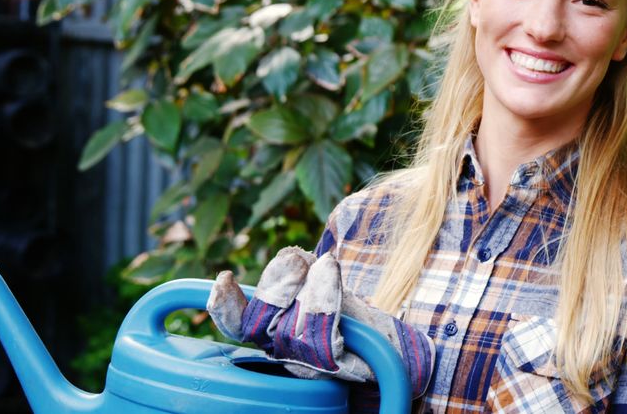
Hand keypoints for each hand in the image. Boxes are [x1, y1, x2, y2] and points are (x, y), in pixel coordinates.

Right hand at [207, 246, 433, 392]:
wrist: (402, 339)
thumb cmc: (357, 311)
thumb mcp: (325, 283)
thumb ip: (302, 272)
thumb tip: (293, 257)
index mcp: (272, 330)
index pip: (238, 324)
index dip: (224, 306)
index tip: (224, 279)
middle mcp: (284, 352)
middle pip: (260, 325)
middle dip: (276, 287)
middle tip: (294, 259)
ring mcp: (309, 364)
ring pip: (291, 332)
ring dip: (307, 291)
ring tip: (325, 266)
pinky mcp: (337, 369)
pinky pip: (322, 340)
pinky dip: (324, 300)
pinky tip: (329, 273)